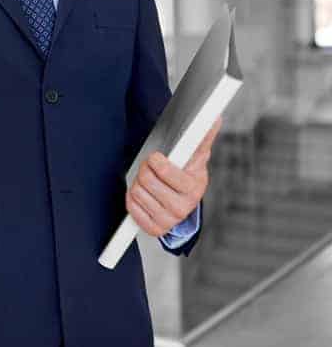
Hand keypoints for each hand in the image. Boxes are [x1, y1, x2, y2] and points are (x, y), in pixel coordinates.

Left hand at [126, 117, 221, 237]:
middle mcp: (183, 207)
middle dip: (145, 169)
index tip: (156, 157)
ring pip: (136, 192)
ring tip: (150, 182)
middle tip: (152, 168)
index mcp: (194, 187)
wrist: (183, 201)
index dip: (156, 162)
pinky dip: (133, 199)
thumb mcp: (195, 156)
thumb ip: (202, 136)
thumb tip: (214, 117)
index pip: (166, 171)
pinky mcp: (155, 229)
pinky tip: (145, 195)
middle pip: (146, 180)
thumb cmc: (186, 173)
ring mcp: (169, 220)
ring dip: (138, 183)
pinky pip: (131, 208)